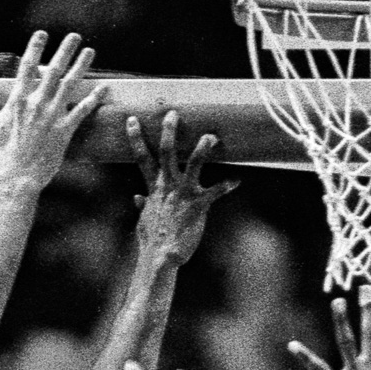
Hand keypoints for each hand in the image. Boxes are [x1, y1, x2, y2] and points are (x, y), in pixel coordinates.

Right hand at [0, 31, 104, 184]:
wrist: (16, 176)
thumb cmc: (2, 152)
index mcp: (17, 99)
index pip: (27, 66)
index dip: (35, 47)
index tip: (42, 33)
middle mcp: (36, 104)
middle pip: (53, 70)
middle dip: (65, 50)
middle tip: (75, 36)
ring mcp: (51, 116)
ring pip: (70, 85)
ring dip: (81, 66)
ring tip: (90, 52)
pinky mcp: (64, 131)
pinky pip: (82, 111)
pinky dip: (93, 98)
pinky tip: (104, 88)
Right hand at [126, 112, 238, 264]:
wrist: (161, 256)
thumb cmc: (153, 240)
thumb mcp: (144, 220)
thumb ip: (142, 206)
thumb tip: (138, 197)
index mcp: (154, 187)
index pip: (142, 158)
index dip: (136, 138)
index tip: (133, 120)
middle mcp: (168, 186)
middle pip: (166, 152)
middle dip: (169, 132)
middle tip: (173, 114)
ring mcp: (183, 194)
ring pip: (192, 164)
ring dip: (202, 148)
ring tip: (210, 136)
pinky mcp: (198, 205)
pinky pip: (215, 192)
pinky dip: (227, 185)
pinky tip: (237, 180)